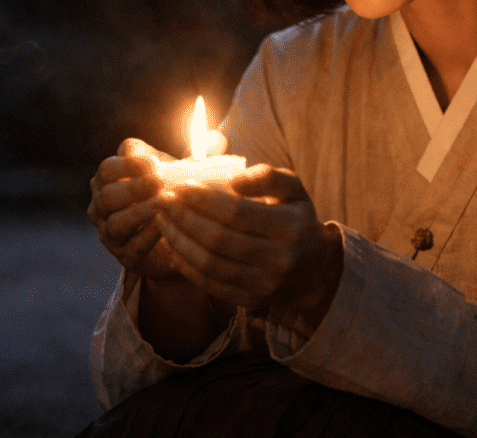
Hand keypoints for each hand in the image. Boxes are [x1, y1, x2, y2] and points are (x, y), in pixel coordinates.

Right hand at [88, 138, 182, 281]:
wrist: (177, 239)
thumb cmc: (172, 197)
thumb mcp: (177, 174)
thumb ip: (192, 155)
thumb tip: (216, 138)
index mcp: (109, 182)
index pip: (108, 169)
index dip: (128, 165)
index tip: (154, 163)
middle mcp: (102, 207)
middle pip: (107, 195)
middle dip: (132, 187)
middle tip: (157, 181)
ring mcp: (111, 234)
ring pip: (116, 222)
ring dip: (138, 211)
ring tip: (161, 203)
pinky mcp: (126, 257)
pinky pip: (133, 246)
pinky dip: (149, 235)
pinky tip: (166, 225)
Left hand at [155, 165, 342, 327]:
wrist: (314, 268)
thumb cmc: (296, 219)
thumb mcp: (293, 189)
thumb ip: (267, 176)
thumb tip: (233, 180)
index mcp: (290, 228)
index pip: (236, 213)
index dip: (202, 199)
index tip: (178, 186)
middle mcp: (279, 260)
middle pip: (218, 239)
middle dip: (183, 218)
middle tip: (162, 201)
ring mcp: (264, 285)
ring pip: (209, 264)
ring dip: (178, 240)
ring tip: (162, 220)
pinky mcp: (249, 300)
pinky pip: (208, 284)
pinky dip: (185, 264)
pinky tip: (172, 245)